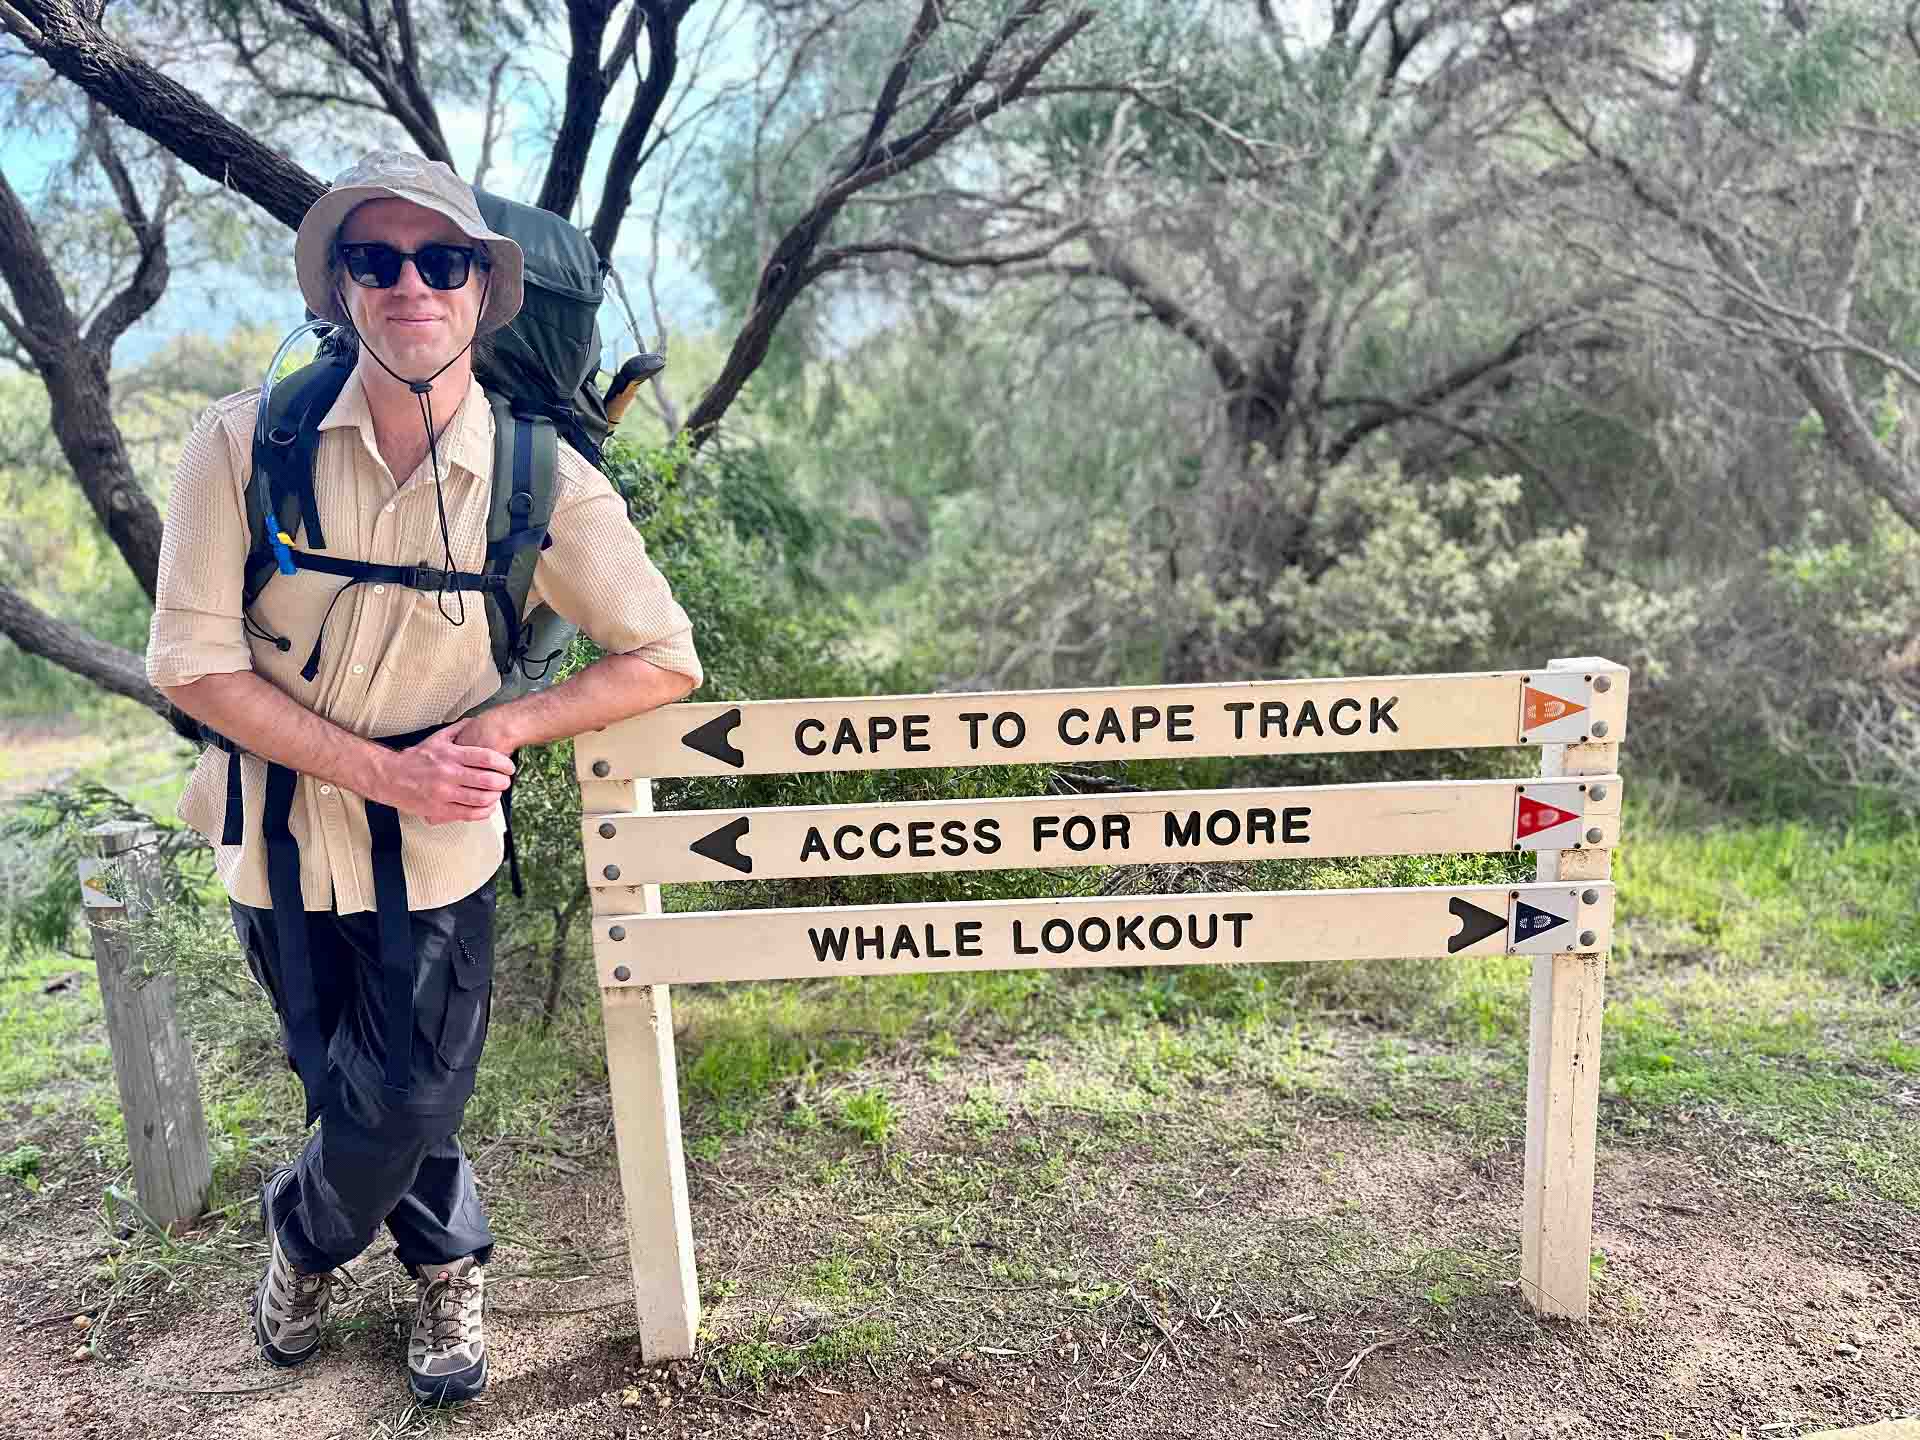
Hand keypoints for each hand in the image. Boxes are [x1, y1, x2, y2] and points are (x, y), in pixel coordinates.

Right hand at [377, 721, 514, 824]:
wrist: (389, 777)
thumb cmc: (414, 759)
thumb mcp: (436, 739)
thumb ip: (458, 730)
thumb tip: (476, 721)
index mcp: (451, 755)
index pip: (487, 758)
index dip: (504, 764)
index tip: (509, 767)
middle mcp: (449, 774)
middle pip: (488, 780)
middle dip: (503, 782)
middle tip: (505, 781)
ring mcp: (444, 794)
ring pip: (481, 798)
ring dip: (495, 797)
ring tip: (497, 793)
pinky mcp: (439, 810)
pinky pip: (469, 814)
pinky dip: (484, 811)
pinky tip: (487, 807)